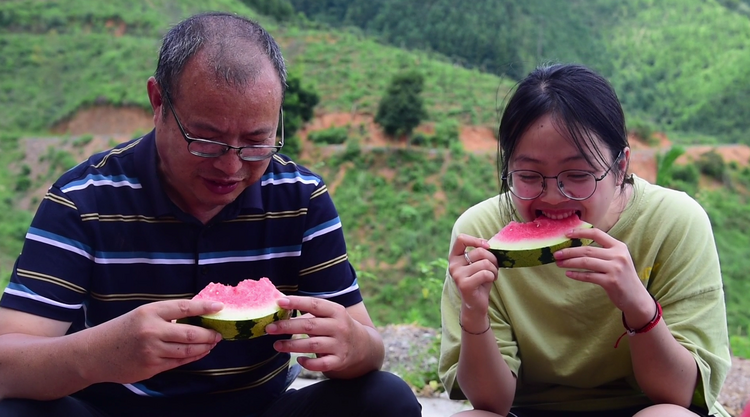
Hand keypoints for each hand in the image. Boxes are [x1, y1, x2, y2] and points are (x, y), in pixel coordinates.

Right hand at [86, 300, 222, 383]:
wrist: (94, 353)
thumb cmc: (121, 330)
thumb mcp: (142, 314)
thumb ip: (166, 315)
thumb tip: (196, 314)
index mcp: (150, 312)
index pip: (184, 308)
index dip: (204, 307)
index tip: (219, 307)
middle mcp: (152, 331)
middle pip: (191, 333)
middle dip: (209, 334)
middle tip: (218, 333)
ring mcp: (152, 351)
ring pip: (187, 351)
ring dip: (204, 347)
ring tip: (212, 343)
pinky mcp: (151, 367)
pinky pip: (178, 362)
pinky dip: (193, 357)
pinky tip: (200, 353)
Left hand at [264, 296, 371, 373]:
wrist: (364, 346)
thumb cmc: (338, 326)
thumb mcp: (331, 314)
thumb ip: (310, 310)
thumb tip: (281, 304)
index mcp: (336, 311)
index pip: (314, 304)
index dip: (296, 302)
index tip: (279, 302)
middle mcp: (339, 327)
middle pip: (309, 325)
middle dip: (287, 327)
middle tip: (270, 328)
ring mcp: (340, 344)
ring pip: (312, 345)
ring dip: (292, 346)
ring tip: (276, 345)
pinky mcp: (339, 360)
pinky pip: (321, 363)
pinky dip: (308, 363)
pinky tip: (298, 360)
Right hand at [448, 233, 497, 328]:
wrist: (476, 304)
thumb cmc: (479, 281)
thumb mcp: (478, 264)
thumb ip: (479, 253)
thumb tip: (488, 243)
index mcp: (454, 257)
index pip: (461, 239)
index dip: (476, 240)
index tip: (487, 246)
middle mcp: (453, 265)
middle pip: (479, 251)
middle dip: (492, 259)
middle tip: (494, 267)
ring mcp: (457, 275)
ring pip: (484, 263)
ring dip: (494, 269)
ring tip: (492, 275)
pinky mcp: (464, 285)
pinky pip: (485, 274)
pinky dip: (492, 276)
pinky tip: (490, 281)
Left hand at [553, 227, 653, 315]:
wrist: (637, 298)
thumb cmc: (623, 277)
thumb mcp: (618, 259)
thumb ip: (604, 251)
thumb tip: (577, 247)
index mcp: (619, 246)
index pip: (597, 233)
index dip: (580, 232)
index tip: (566, 234)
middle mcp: (618, 255)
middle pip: (587, 250)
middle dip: (569, 251)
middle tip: (556, 254)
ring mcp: (615, 268)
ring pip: (586, 262)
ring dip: (569, 262)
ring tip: (559, 263)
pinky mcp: (611, 282)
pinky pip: (588, 276)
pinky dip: (576, 275)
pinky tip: (568, 274)